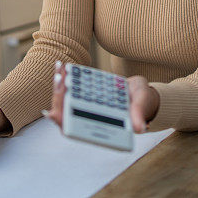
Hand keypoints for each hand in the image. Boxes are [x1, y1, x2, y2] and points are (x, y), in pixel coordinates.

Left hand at [44, 61, 159, 133]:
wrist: (141, 92)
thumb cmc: (143, 102)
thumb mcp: (142, 106)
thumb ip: (139, 115)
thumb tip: (140, 128)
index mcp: (101, 129)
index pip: (78, 131)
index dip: (64, 123)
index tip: (54, 113)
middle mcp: (90, 120)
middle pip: (67, 115)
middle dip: (59, 99)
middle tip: (60, 81)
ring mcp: (86, 107)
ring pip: (65, 101)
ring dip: (60, 86)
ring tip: (60, 70)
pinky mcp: (85, 96)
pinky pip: (71, 89)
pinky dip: (65, 78)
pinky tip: (61, 66)